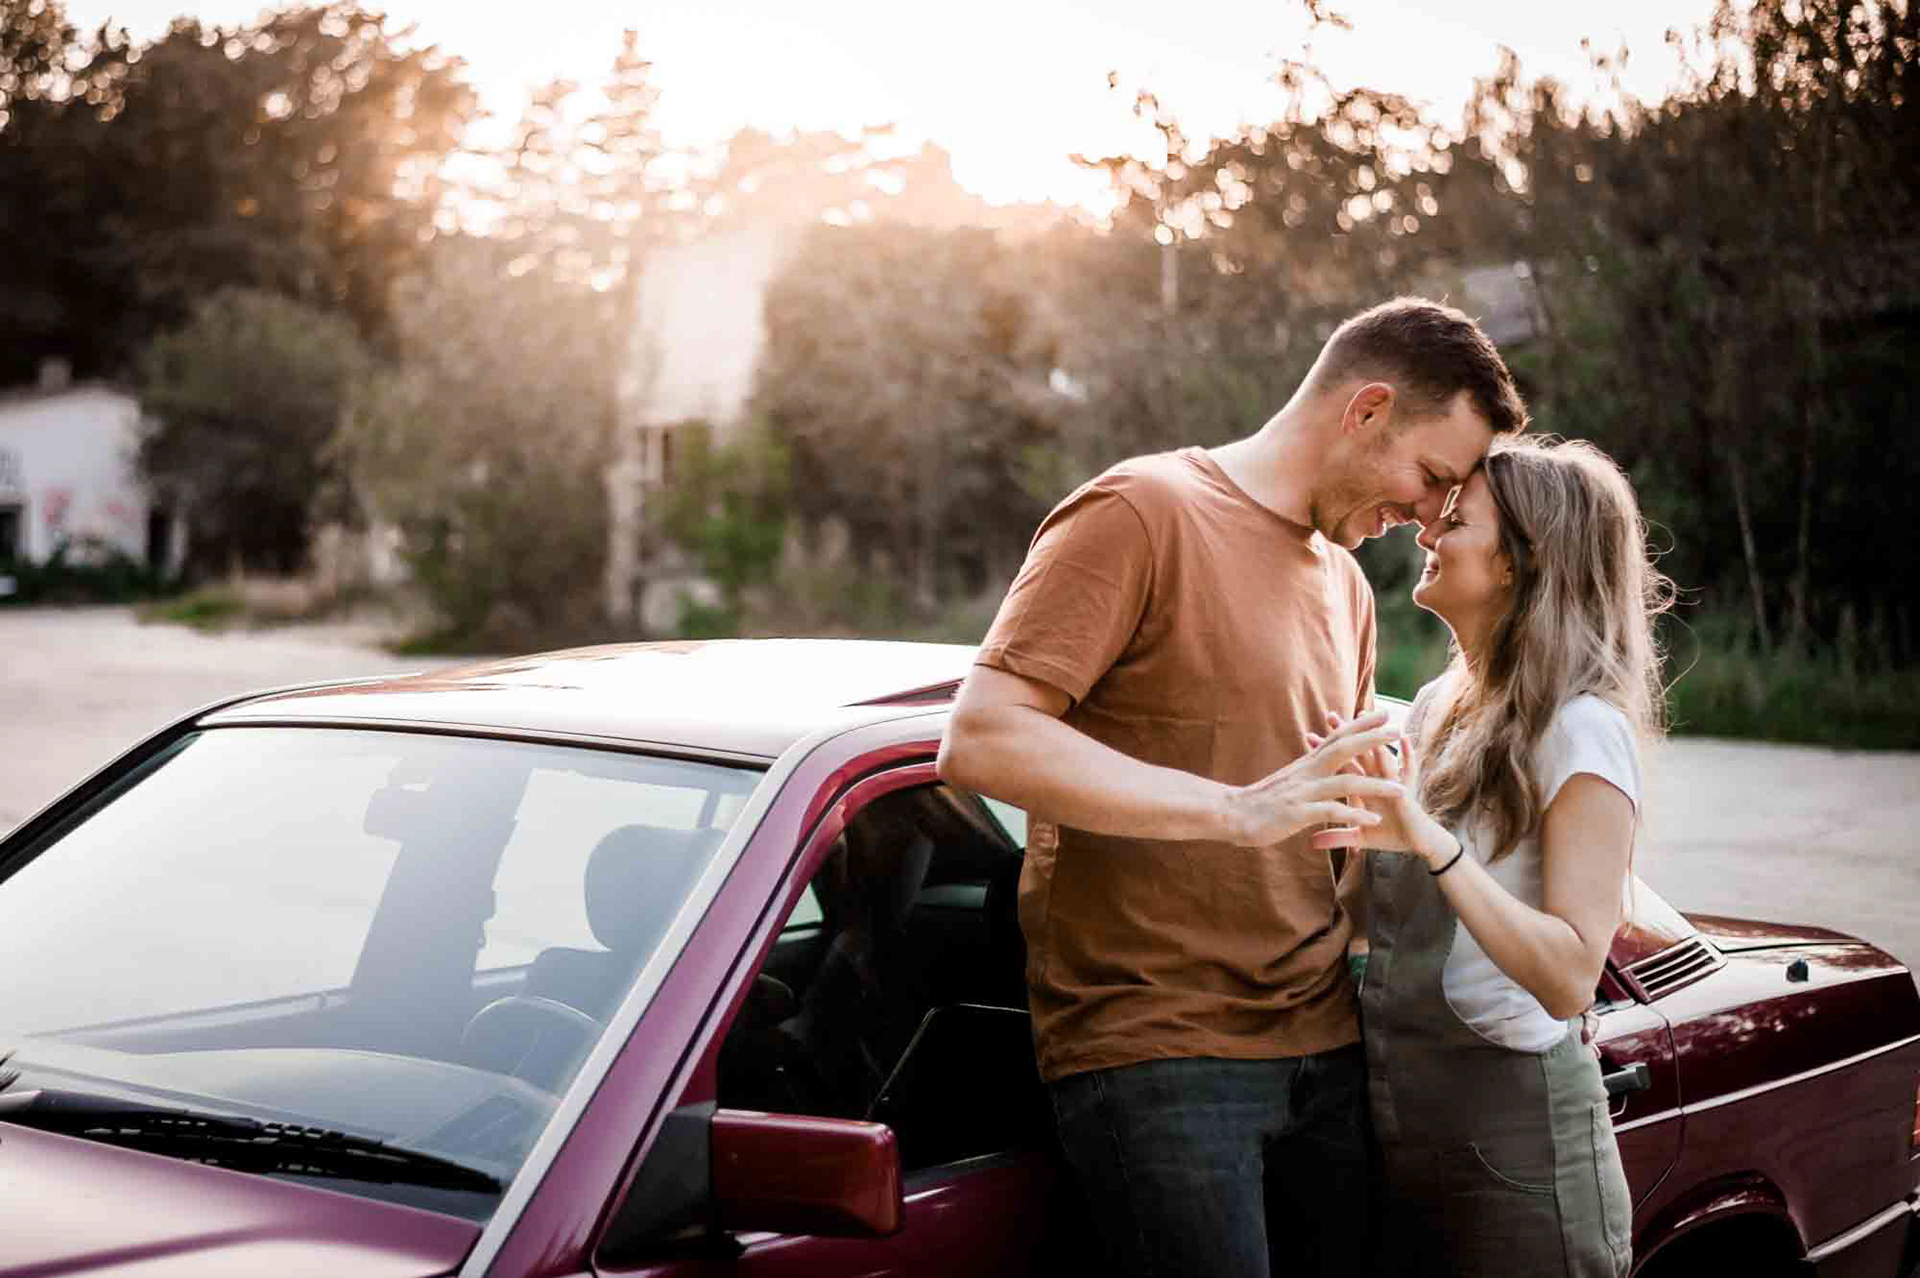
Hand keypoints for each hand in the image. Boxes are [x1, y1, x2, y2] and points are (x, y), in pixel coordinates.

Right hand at [1218, 709, 1405, 847]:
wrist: (1230, 813)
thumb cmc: (1260, 800)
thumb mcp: (1287, 780)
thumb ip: (1306, 771)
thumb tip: (1320, 762)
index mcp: (1306, 764)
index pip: (1336, 737)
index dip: (1360, 724)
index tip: (1382, 713)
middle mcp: (1307, 772)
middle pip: (1344, 748)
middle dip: (1372, 739)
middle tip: (1397, 729)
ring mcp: (1303, 791)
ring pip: (1344, 782)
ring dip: (1375, 785)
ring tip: (1401, 790)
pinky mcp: (1298, 812)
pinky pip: (1331, 811)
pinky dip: (1354, 814)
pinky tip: (1373, 820)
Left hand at [1306, 713, 1454, 867]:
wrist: (1417, 843)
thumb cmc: (1390, 835)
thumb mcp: (1359, 836)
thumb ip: (1336, 837)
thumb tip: (1311, 842)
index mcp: (1363, 785)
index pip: (1341, 764)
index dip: (1325, 751)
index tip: (1307, 735)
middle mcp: (1377, 778)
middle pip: (1358, 751)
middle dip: (1345, 733)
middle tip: (1330, 715)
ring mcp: (1392, 781)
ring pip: (1380, 754)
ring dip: (1371, 736)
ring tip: (1364, 716)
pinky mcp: (1406, 790)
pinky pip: (1408, 769)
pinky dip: (1407, 754)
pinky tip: (1404, 739)